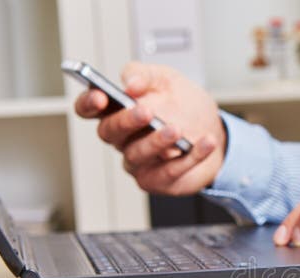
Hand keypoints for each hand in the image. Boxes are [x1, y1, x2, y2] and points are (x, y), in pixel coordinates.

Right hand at [74, 62, 225, 195]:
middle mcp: (122, 138)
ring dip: (157, 141)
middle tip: (146, 111)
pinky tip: (205, 142)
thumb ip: (145, 75)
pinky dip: (190, 157)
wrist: (213, 130)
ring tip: (176, 129)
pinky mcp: (158, 180)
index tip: (101, 96)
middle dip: (127, 121)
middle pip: (109, 133)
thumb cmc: (183, 105)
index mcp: (117, 110)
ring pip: (138, 154)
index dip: (88, 104)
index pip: (87, 108)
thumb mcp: (167, 79)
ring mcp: (138, 162)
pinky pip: (170, 172)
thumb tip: (130, 83)